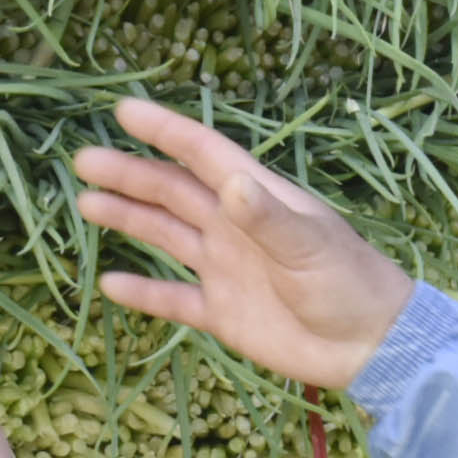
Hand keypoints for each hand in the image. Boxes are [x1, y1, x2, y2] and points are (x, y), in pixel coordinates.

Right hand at [73, 95, 416, 394]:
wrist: (373, 347)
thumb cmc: (351, 283)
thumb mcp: (313, 246)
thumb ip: (269, 218)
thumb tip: (231, 185)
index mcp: (256, 199)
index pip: (203, 155)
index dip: (165, 132)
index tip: (124, 111)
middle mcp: (233, 227)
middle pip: (172, 192)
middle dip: (130, 174)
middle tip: (84, 160)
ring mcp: (225, 268)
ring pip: (166, 236)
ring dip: (128, 218)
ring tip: (86, 202)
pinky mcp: (223, 312)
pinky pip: (173, 298)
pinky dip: (143, 291)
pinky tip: (110, 283)